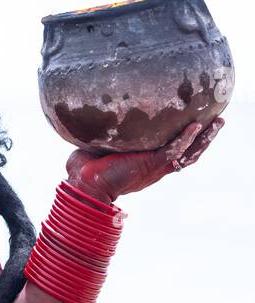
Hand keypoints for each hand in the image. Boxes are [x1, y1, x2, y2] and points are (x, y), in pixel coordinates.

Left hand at [65, 117, 224, 204]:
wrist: (83, 184)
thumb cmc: (85, 169)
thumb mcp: (101, 147)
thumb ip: (104, 135)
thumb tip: (95, 117)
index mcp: (146, 164)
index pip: (173, 151)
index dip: (187, 140)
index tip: (196, 123)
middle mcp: (154, 167)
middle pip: (189, 153)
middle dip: (205, 138)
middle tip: (218, 121)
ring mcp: (154, 167)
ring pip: (189, 154)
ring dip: (204, 138)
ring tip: (218, 122)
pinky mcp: (150, 165)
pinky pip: (174, 151)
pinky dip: (185, 139)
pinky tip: (195, 126)